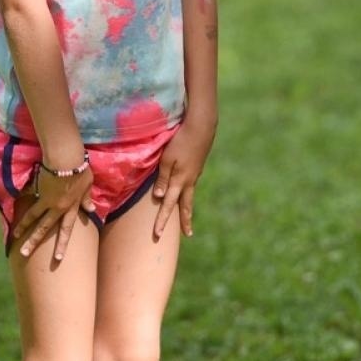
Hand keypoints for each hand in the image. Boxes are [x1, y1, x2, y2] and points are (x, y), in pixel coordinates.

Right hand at [11, 161, 95, 261]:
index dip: (61, 244)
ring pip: (32, 216)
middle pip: (44, 228)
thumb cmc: (80, 168)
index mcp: (72, 207)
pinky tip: (13, 211)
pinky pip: (28, 198)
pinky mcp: (38, 189)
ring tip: (14, 237)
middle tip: (24, 253)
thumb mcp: (88, 184)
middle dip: (34, 241)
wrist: (67, 158)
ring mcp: (46, 199)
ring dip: (22, 227)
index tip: (57, 258)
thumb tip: (92, 210)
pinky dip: (22, 202)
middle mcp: (58, 207)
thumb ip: (87, 198)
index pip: (66, 230)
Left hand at [154, 115, 215, 238]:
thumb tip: (158, 197)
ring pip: (189, 194)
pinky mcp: (197, 166)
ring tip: (186, 217)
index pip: (168, 205)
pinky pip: (190, 184)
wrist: (202, 126)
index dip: (162, 220)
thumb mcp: (167, 159)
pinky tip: (184, 189)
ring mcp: (195, 173)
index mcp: (180, 181)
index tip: (157, 234)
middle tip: (188, 234)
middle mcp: (189, 180)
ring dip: (187, 207)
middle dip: (186, 221)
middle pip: (186, 205)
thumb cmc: (181, 140)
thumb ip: (163, 178)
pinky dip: (187, 192)